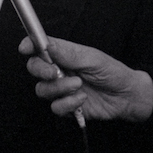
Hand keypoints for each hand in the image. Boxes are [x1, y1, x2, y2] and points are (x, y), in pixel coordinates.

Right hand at [19, 36, 152, 123]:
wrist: (126, 96)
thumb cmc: (112, 72)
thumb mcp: (92, 58)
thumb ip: (68, 53)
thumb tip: (47, 44)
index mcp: (64, 54)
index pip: (40, 47)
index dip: (29, 45)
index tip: (25, 48)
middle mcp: (59, 70)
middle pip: (34, 68)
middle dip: (40, 70)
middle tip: (54, 72)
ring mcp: (62, 89)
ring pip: (42, 90)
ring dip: (59, 88)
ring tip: (78, 85)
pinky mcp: (67, 106)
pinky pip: (55, 107)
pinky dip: (68, 103)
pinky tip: (82, 99)